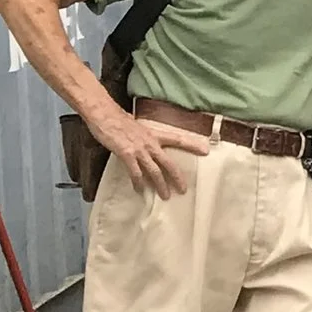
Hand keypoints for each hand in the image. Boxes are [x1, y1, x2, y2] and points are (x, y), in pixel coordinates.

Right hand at [96, 109, 211, 197]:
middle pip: (169, 163)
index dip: (193, 145)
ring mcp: (139, 150)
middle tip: (183, 190)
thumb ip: (147, 136)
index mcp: (156, 134)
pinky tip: (140, 190)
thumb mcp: (140, 126)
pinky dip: (138, 183)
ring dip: (160, 185)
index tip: (206, 151)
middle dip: (177, 178)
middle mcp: (151, 143)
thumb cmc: (120, 120)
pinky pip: (135, 173)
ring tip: (165, 196)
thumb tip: (150, 142)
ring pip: (154, 171)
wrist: (105, 115)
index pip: (179, 139)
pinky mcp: (127, 155)